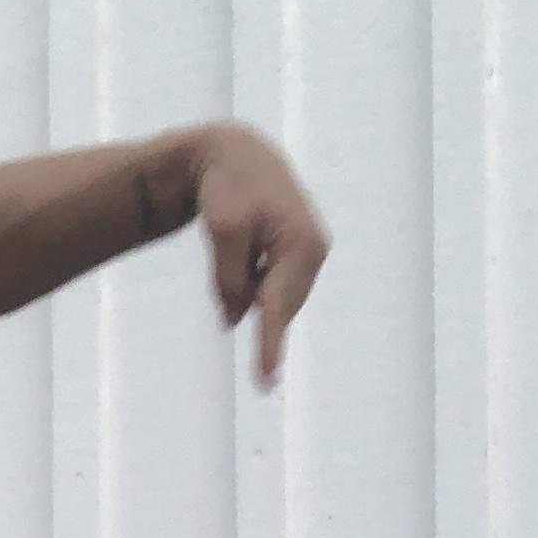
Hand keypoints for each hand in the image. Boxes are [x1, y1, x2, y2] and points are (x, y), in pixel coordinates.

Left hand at [194, 125, 328, 389]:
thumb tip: (235, 319)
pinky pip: (269, 287)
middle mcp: (315, 251)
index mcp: (301, 244)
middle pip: (274, 304)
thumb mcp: (222, 232)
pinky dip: (252, 278)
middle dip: (246, 295)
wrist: (237, 154)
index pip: (277, 307)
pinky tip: (248, 240)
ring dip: (247, 284)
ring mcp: (312, 254)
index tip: (264, 383)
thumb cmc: (228, 188)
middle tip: (231, 247)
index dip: (268, 346)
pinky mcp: (301, 256)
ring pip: (270, 298)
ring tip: (238, 238)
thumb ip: (229, 280)